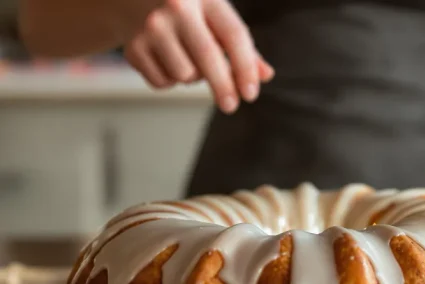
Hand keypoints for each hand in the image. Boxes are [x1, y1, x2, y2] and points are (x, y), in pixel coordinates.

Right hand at [123, 0, 273, 113]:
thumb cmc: (185, 7)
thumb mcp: (213, 13)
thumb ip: (239, 43)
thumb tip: (265, 76)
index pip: (234, 35)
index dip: (246, 68)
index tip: (251, 94)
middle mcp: (177, 8)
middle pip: (208, 57)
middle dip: (223, 87)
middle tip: (231, 106)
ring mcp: (151, 27)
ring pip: (185, 75)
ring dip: (194, 78)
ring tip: (188, 58)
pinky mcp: (133, 46)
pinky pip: (163, 82)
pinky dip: (171, 81)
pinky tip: (167, 60)